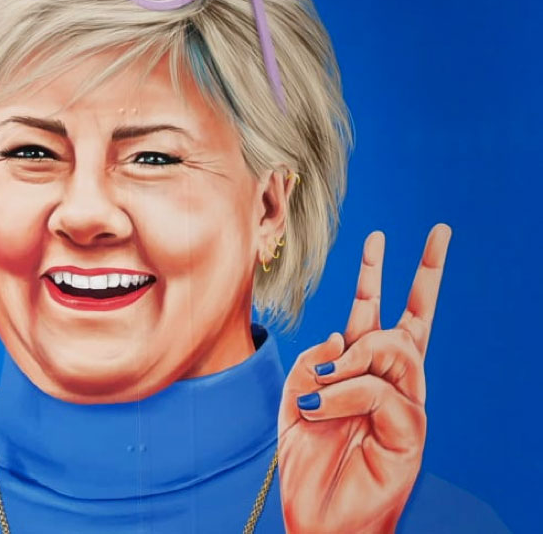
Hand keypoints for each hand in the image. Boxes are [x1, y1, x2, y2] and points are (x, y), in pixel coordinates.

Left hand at [277, 224, 451, 533]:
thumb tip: (341, 334)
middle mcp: (389, 382)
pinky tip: (319, 408)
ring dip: (354, 358)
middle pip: (414, 320)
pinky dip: (344, 395)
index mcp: (360, 370)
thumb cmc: (310, 460)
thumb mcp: (295, 399)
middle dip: (427, 272)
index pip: (375, 314)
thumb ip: (313, 361)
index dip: (376, 275)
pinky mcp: (411, 432)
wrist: (318, 515)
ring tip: (325, 378)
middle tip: (440, 231)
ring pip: (394, 351)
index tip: (380, 236)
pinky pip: (379, 393)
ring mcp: (405, 405)